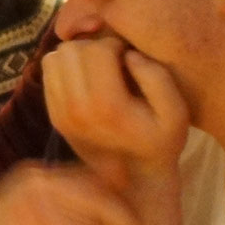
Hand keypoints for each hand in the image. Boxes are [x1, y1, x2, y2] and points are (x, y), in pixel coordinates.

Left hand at [41, 37, 189, 190]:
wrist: (137, 179)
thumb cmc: (160, 141)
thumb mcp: (175, 112)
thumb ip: (157, 77)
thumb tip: (129, 55)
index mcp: (106, 106)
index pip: (98, 50)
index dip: (116, 45)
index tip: (129, 60)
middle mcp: (76, 109)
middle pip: (72, 50)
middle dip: (94, 48)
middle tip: (114, 64)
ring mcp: (60, 114)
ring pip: (55, 57)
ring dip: (77, 57)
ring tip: (99, 70)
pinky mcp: (54, 116)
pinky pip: (49, 74)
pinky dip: (66, 69)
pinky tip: (87, 81)